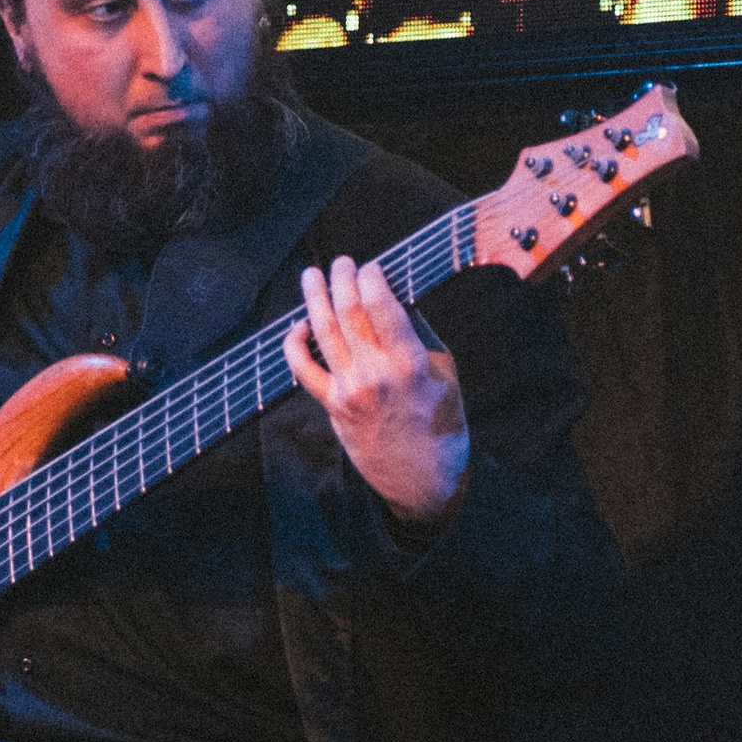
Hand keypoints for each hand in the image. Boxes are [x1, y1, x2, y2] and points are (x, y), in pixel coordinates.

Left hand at [282, 255, 467, 527]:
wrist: (422, 478)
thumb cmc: (441, 422)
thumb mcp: (446, 375)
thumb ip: (420, 336)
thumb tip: (395, 298)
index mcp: (410, 363)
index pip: (380, 306)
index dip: (370, 278)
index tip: (370, 266)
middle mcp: (375, 374)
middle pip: (349, 313)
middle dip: (343, 280)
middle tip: (342, 262)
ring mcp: (349, 391)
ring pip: (323, 333)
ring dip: (314, 299)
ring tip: (312, 275)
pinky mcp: (332, 406)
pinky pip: (304, 370)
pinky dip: (295, 345)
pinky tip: (299, 326)